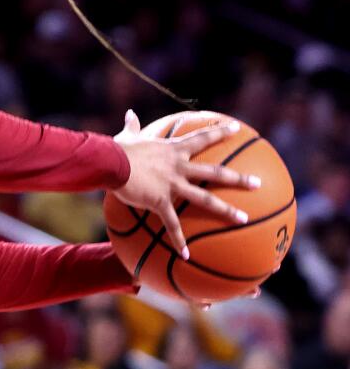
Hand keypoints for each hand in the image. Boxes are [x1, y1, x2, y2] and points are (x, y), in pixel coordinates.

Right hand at [113, 109, 261, 258]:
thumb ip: (132, 126)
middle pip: (215, 172)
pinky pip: (172, 224)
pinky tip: (186, 255)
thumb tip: (129, 113)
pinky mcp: (160, 201)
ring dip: (226, 210)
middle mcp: (178, 167)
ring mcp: (172, 185)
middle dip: (238, 178)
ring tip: (244, 219)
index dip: (220, 132)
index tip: (237, 128)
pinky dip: (178, 240)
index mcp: (173, 150)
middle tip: (259, 183)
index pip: (202, 138)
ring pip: (205, 199)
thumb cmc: (118, 149)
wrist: (110, 162)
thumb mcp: (128, 137)